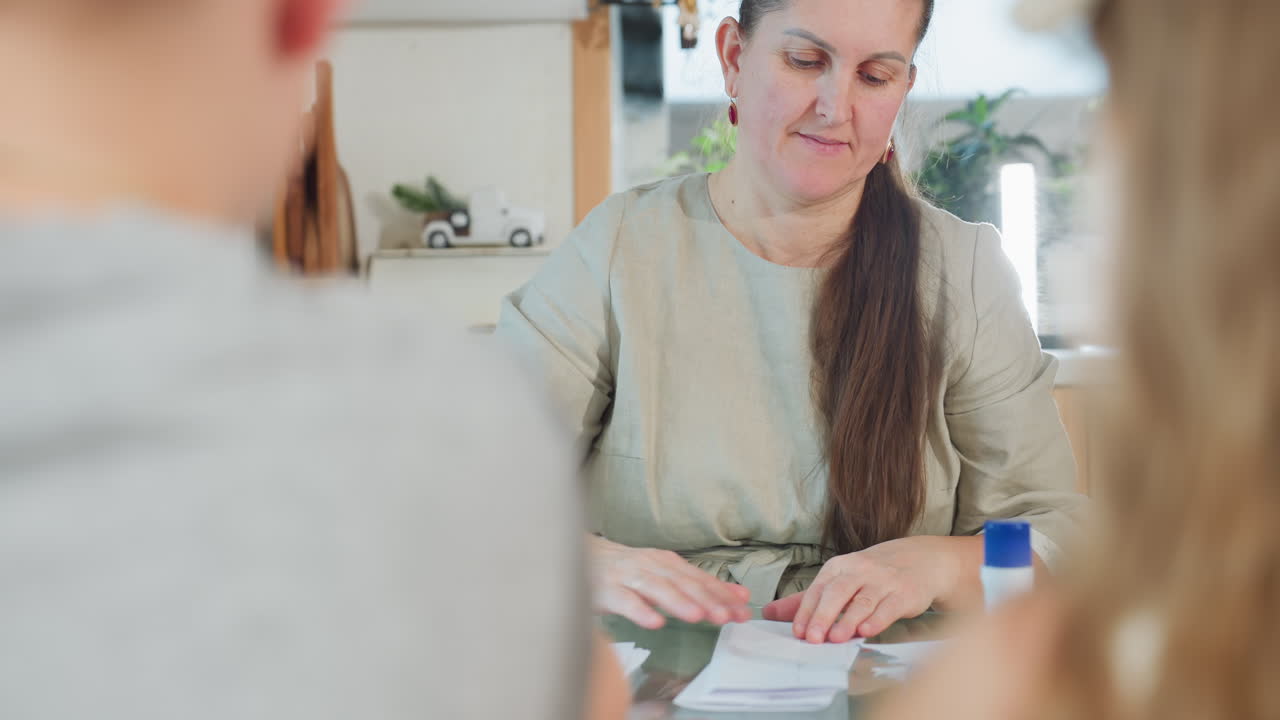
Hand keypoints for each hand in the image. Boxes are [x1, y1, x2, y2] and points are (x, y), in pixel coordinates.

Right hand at [591, 535, 752, 628]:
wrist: (580, 555)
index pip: (700, 580)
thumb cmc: (627, 571)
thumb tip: (739, 596)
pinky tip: (654, 622)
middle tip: (728, 616)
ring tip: (698, 616)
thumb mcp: (665, 574)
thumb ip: (699, 586)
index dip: (723, 594)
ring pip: (657, 589)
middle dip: (707, 600)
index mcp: (667, 563)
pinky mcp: (607, 590)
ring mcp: (628, 577)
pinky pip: (625, 601)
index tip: (743, 610)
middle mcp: (651, 566)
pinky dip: (640, 611)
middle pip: (683, 584)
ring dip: (678, 602)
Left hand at [762, 536, 979, 642]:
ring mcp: (883, 581)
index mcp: (839, 567)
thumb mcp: (839, 579)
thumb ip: (807, 599)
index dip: (805, 611)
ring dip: (848, 620)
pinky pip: (889, 607)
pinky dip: (877, 619)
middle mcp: (859, 571)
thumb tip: (769, 613)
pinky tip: (867, 631)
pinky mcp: (904, 594)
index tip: (796, 632)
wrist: (921, 560)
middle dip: (823, 615)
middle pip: (837, 593)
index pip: (818, 589)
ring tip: (835, 638)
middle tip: (812, 638)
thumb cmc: (873, 574)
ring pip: (862, 601)